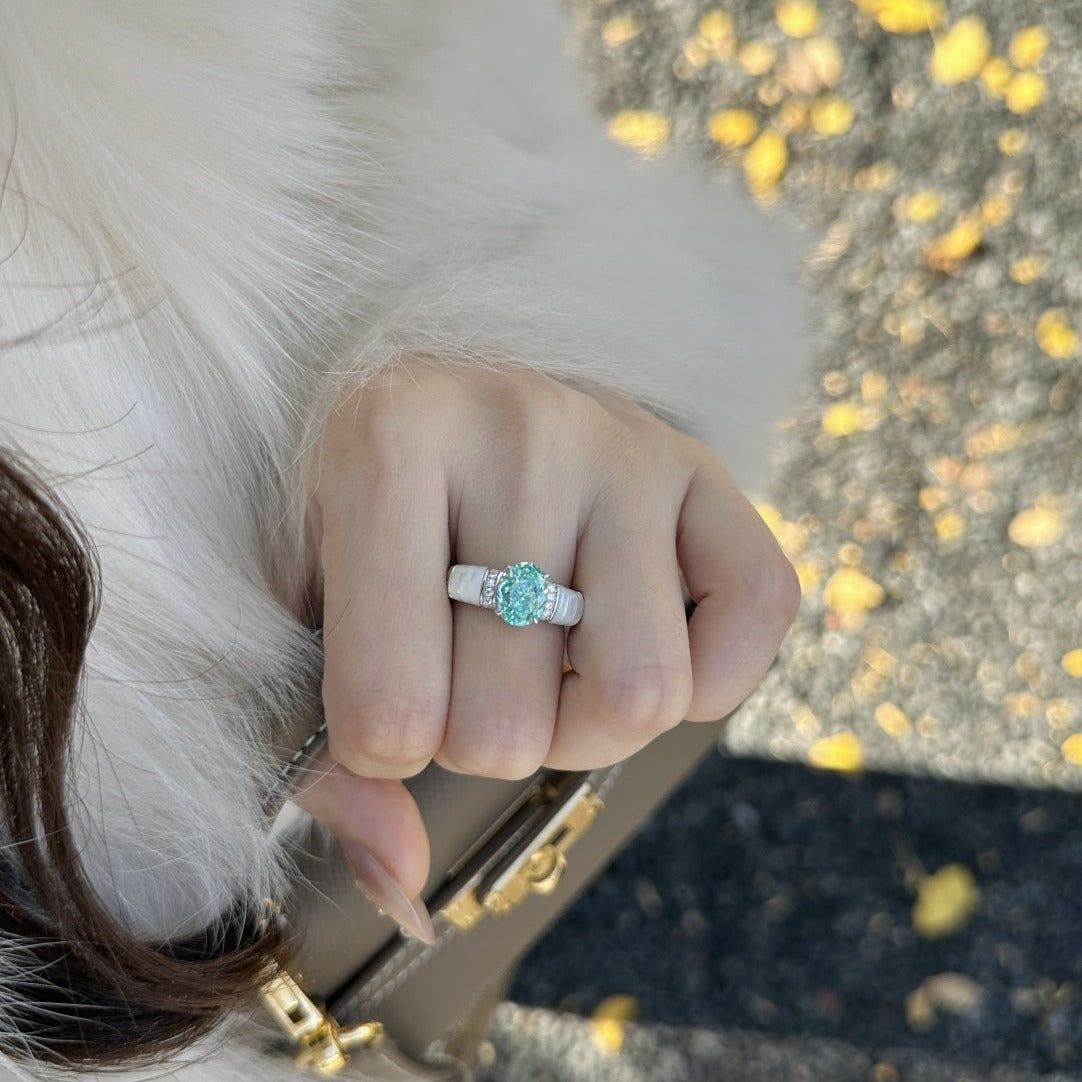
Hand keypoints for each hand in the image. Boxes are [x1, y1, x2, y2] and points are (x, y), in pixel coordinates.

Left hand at [293, 359, 797, 939]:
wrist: (453, 392)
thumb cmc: (367, 509)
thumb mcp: (297, 604)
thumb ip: (316, 756)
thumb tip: (405, 887)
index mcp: (386, 449)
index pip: (388, 715)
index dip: (383, 750)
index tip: (384, 695)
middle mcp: (520, 432)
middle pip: (514, 728)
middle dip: (484, 737)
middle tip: (468, 664)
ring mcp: (628, 447)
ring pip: (639, 696)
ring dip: (586, 721)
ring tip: (550, 660)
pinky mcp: (708, 472)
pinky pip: (753, 624)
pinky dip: (703, 676)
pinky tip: (634, 634)